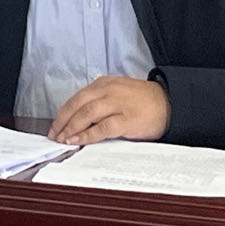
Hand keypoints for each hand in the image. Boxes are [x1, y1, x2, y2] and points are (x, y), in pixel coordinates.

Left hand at [48, 76, 168, 144]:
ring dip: (71, 128)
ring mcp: (117, 104)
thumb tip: (78, 118)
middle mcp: (108, 91)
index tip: (55, 125)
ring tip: (63, 139)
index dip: (63, 113)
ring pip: (86, 114)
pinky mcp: (126, 119)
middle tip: (54, 134)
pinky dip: (87, 135)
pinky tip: (79, 141)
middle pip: (77, 104)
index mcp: (104, 84)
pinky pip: (102, 127)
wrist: (169, 104)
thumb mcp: (118, 92)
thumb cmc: (143, 101)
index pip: (76, 97)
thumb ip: (99, 100)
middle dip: (62, 121)